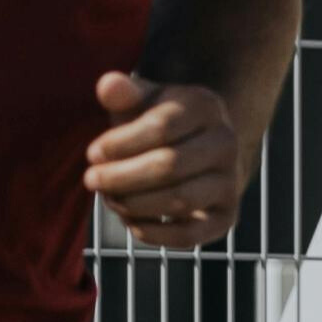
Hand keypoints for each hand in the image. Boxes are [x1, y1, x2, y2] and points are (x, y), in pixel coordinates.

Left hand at [85, 72, 248, 249]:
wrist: (197, 152)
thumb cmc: (158, 124)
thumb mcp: (142, 102)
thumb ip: (124, 93)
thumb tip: (107, 85)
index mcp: (205, 106)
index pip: (161, 127)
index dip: (121, 144)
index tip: (93, 153)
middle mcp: (226, 143)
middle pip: (169, 165)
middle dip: (121, 177)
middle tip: (91, 180)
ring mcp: (230, 182)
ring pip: (178, 200)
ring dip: (133, 204)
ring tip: (109, 198)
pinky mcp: (226, 218)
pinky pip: (188, 235)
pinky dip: (152, 233)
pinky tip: (128, 220)